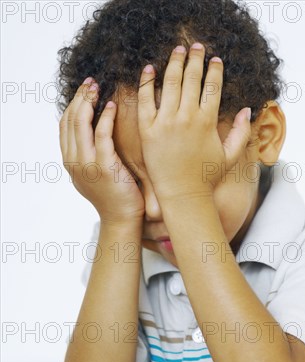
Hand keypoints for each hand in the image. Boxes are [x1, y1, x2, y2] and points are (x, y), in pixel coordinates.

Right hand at [59, 78, 144, 224]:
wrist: (122, 219)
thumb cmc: (114, 196)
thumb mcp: (93, 174)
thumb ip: (88, 154)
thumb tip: (90, 133)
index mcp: (70, 161)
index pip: (64, 124)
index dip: (73, 103)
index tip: (84, 89)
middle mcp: (74, 161)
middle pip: (70, 120)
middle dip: (79, 97)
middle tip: (91, 81)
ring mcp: (87, 164)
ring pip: (81, 124)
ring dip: (88, 101)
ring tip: (98, 88)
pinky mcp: (104, 166)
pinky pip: (102, 134)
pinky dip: (105, 117)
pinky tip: (112, 106)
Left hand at [137, 43, 251, 202]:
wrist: (181, 195)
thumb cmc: (207, 178)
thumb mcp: (230, 156)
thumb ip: (242, 132)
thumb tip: (249, 110)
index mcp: (207, 121)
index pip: (212, 86)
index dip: (214, 69)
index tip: (215, 59)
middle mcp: (187, 117)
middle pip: (192, 78)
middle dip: (195, 58)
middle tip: (196, 47)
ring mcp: (166, 122)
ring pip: (170, 83)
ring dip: (175, 62)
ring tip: (178, 50)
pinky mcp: (148, 130)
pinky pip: (146, 100)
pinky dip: (147, 82)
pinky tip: (150, 69)